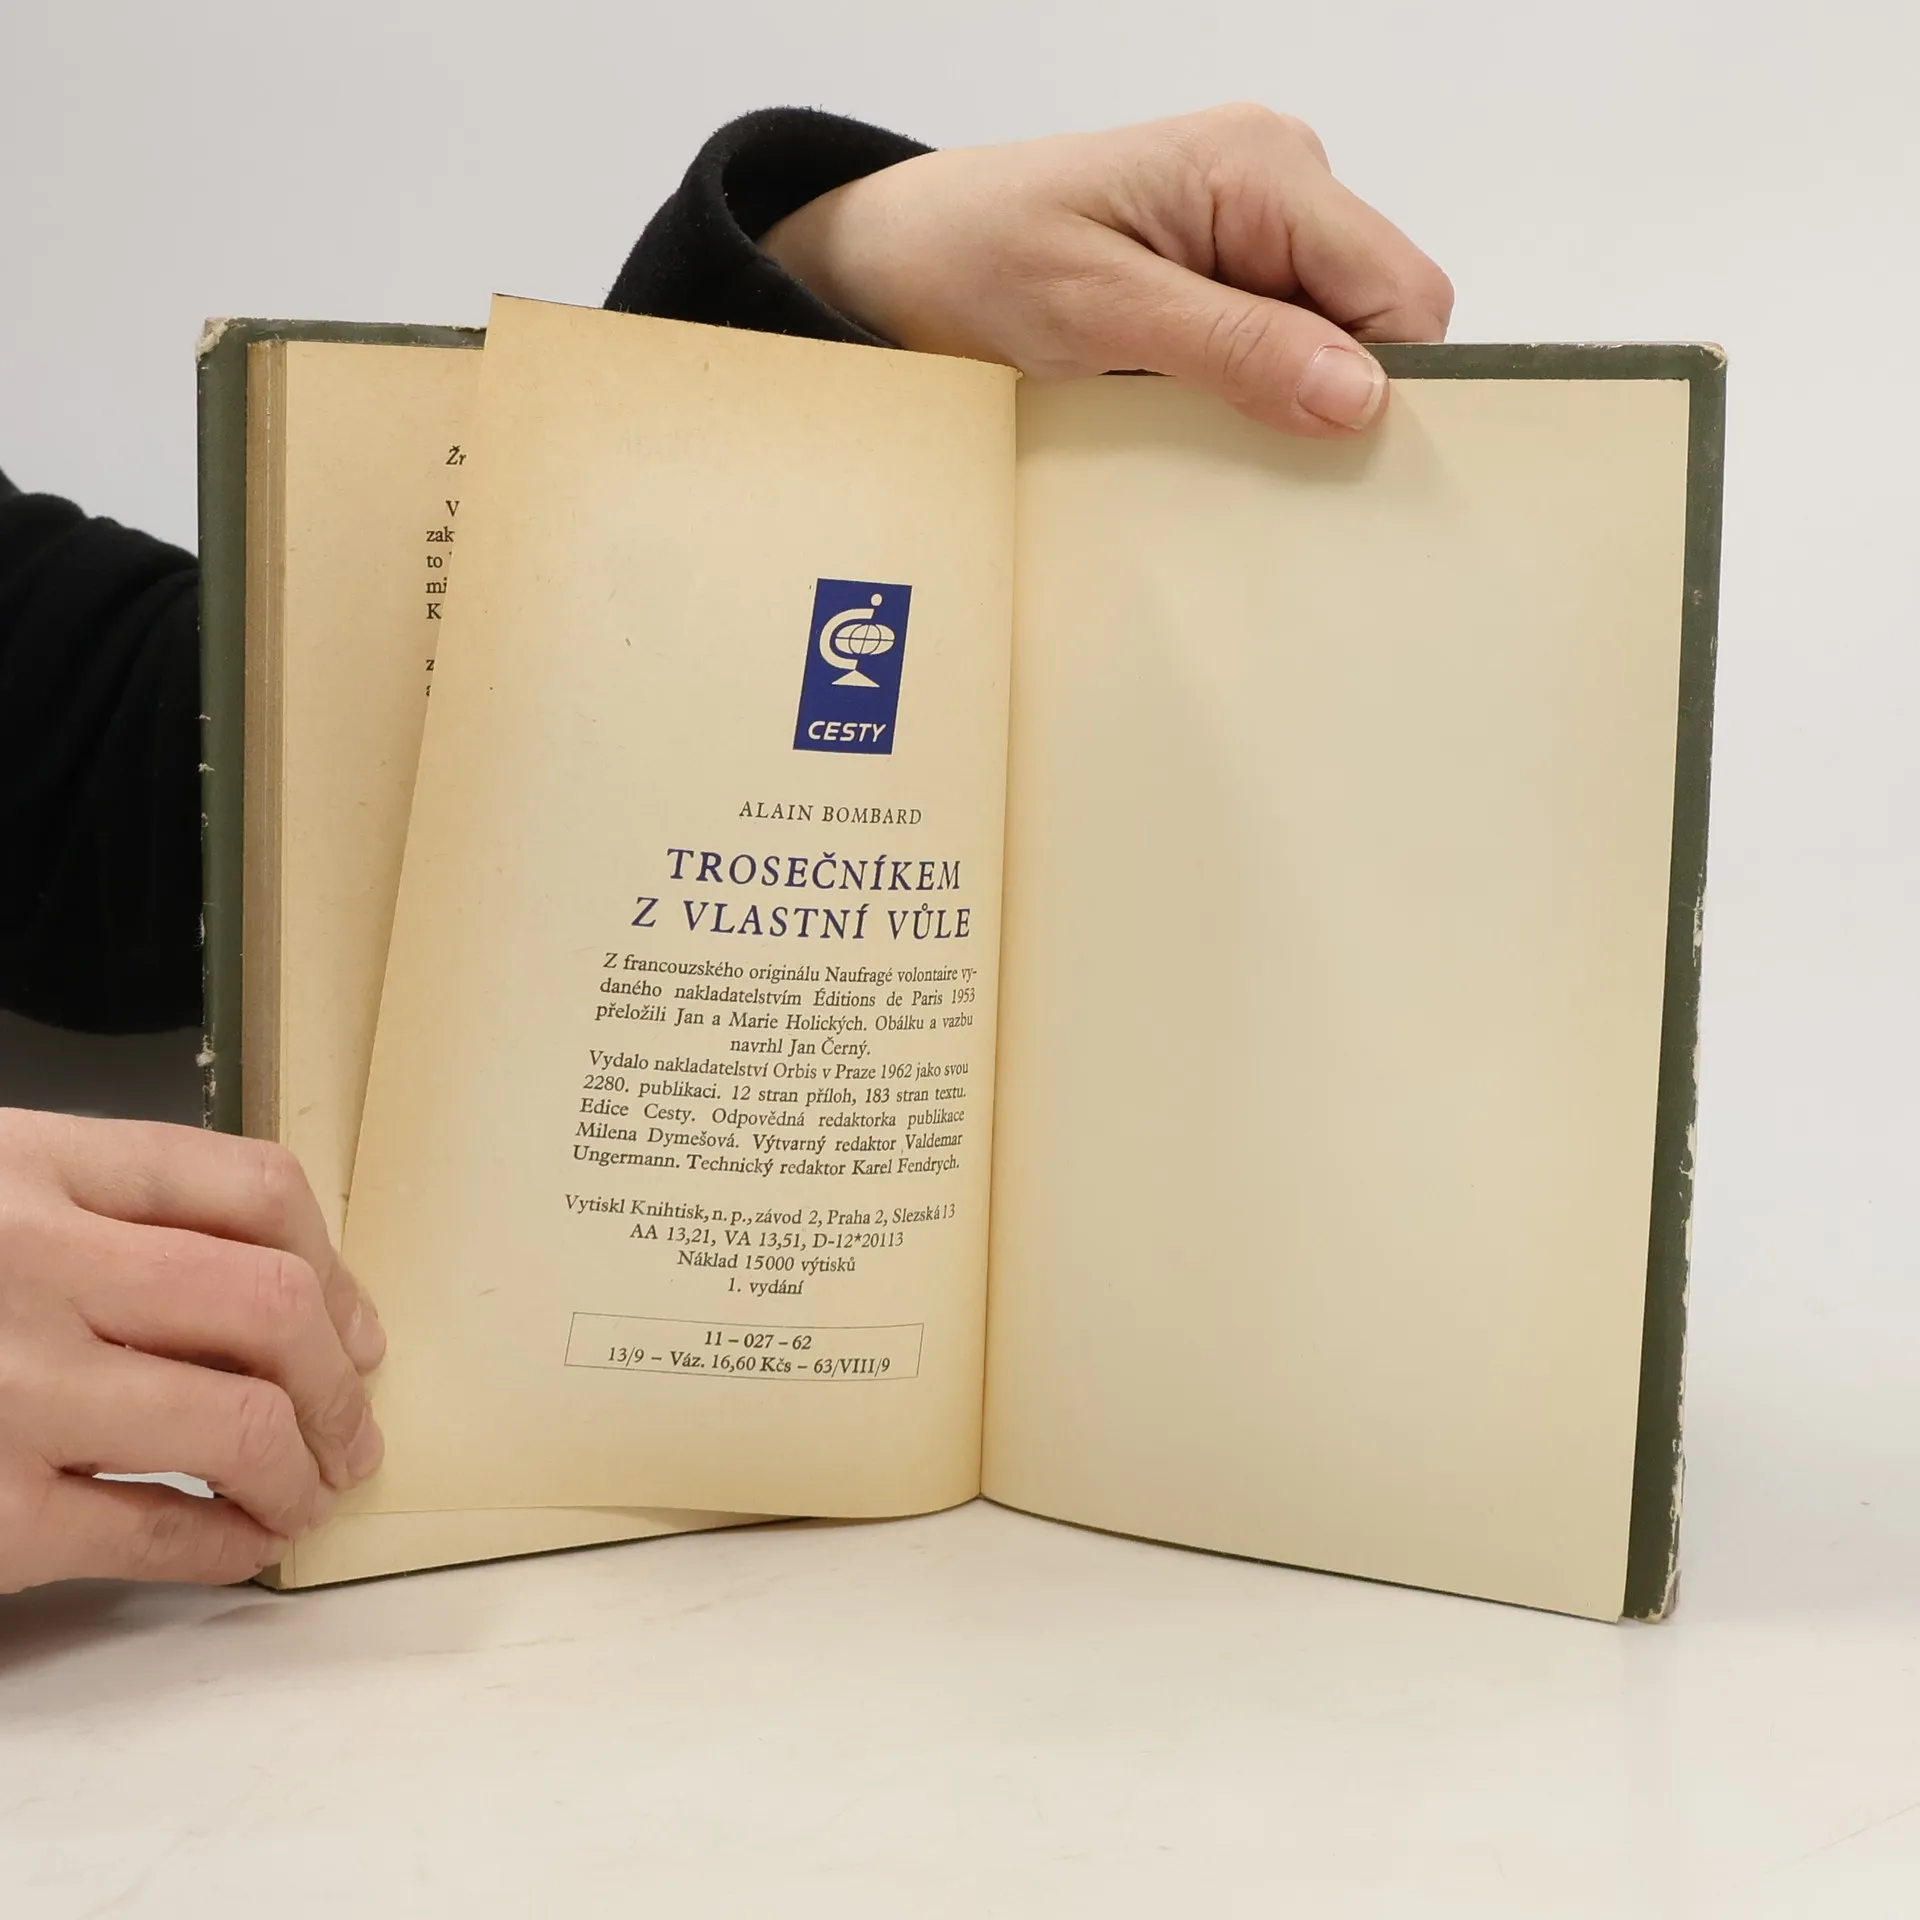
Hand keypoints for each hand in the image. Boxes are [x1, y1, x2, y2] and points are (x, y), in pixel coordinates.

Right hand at [0, 1110, 384, 1591]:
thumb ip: (99, 1209)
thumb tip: (277, 1288)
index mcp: (36, 1164)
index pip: (253, 1185)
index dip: (337, 1267)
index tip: (357, 1326)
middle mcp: (33, 1263)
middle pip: (272, 1305)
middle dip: (339, 1380)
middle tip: (353, 1425)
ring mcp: (8, 1388)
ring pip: (239, 1421)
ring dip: (306, 1468)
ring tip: (311, 1490)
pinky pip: (155, 1530)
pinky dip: (228, 1545)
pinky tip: (242, 1543)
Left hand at [763, 103, 1452, 437]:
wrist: (897, 257)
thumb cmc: (974, 260)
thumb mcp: (1097, 312)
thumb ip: (1233, 348)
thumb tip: (1360, 395)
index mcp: (1264, 168)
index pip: (1402, 292)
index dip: (1386, 386)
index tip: (1325, 463)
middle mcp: (1278, 185)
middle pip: (1380, 320)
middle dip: (1335, 401)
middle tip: (1248, 465)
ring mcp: (1253, 231)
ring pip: (1334, 343)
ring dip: (1285, 406)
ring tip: (1200, 439)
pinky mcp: (1222, 276)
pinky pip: (1281, 349)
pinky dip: (1252, 398)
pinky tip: (1192, 423)